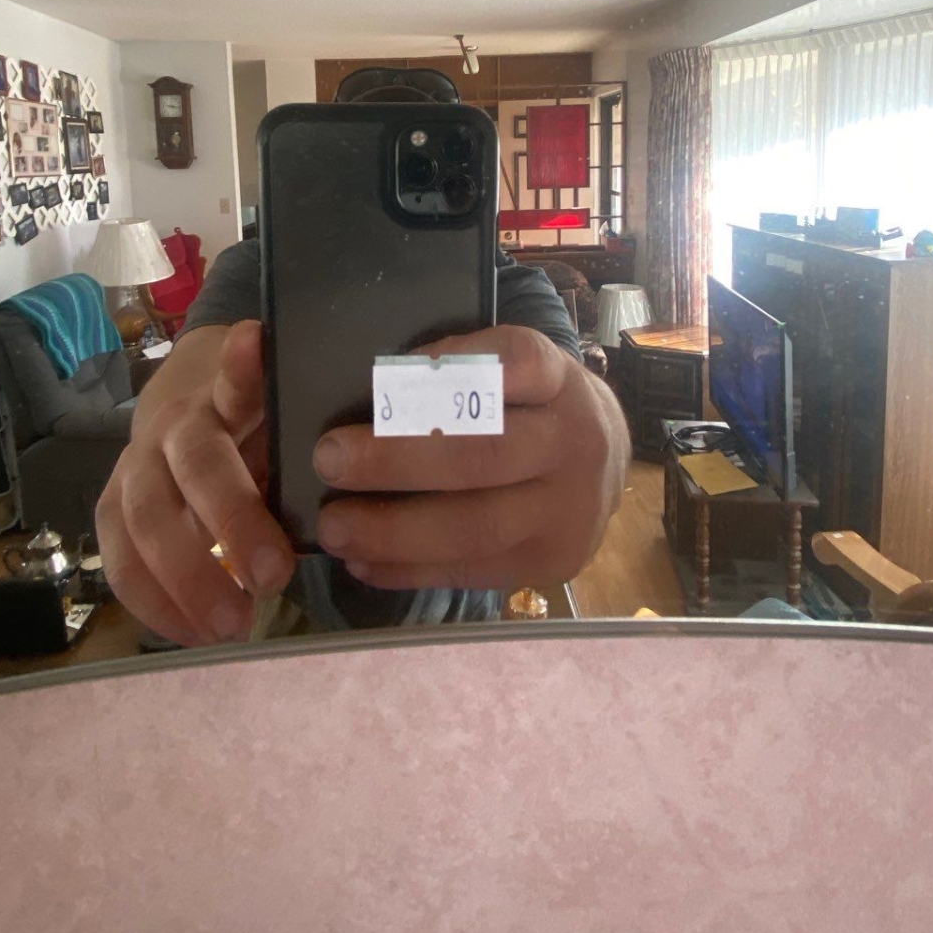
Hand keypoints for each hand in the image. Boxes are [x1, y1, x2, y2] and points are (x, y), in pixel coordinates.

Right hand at [95, 321, 295, 644]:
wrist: (183, 400)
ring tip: (232, 625)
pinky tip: (193, 634)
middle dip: (231, 522)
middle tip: (273, 577)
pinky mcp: (112, 505)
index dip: (243, 364)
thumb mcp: (280, 415)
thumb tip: (351, 480)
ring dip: (186, 577)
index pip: (237, 375)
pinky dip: (153, 601)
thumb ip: (303, 438)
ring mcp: (135, 463)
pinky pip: (119, 556)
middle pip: (193, 464)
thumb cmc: (251, 420)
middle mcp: (175, 423)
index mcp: (226, 394)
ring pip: (143, 516)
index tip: (254, 345)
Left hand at [311, 326, 629, 590]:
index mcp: (560, 379)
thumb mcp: (515, 373)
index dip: (447, 365)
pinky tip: (362, 561)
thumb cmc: (531, 409)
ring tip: (335, 527)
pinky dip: (409, 569)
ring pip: (476, 526)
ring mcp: (571, 510)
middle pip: (483, 453)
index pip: (515, 361)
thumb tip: (367, 395)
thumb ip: (460, 373)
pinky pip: (473, 571)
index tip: (381, 375)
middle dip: (396, 458)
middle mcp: (576, 443)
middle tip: (329, 458)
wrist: (604, 466)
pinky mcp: (554, 562)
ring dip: (394, 530)